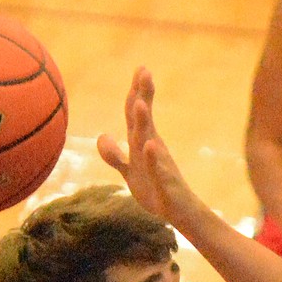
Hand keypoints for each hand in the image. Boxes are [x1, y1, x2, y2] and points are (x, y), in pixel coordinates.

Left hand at [97, 69, 192, 223]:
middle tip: (145, 71)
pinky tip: (150, 146)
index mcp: (142, 144)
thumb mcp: (129, 173)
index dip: (135, 91)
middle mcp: (152, 149)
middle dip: (143, 95)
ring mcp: (159, 165)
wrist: (179, 213)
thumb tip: (102, 137)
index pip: (135, 114)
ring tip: (140, 103)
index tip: (140, 67)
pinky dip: (152, 159)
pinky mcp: (165, 184)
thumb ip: (115, 155)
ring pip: (148, 141)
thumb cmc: (155, 190)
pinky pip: (156, 170)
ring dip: (144, 122)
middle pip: (144, 119)